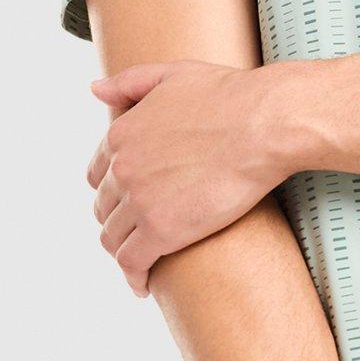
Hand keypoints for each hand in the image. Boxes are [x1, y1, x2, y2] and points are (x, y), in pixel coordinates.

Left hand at [86, 60, 286, 293]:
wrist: (265, 123)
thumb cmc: (231, 96)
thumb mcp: (173, 74)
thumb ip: (129, 82)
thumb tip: (94, 89)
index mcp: (121, 134)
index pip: (98, 173)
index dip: (112, 190)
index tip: (128, 202)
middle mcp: (122, 168)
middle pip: (104, 207)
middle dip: (118, 220)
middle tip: (139, 233)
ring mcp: (139, 200)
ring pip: (113, 238)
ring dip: (124, 250)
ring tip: (142, 260)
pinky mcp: (162, 230)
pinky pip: (132, 263)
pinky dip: (134, 277)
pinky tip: (142, 285)